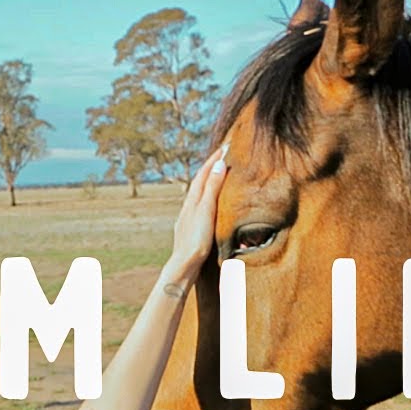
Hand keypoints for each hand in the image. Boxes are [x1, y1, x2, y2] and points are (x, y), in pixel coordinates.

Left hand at [169, 141, 228, 272]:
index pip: (205, 172)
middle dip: (211, 165)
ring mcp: (188, 216)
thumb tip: (219, 164)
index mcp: (193, 198)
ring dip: (209, 180)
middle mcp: (188, 204)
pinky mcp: (189, 227)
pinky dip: (206, 195)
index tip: (226, 145)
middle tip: (223, 153)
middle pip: (200, 180)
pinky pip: (198, 204)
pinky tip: (208, 202)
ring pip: (198, 192)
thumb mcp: (206, 210)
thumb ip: (212, 188)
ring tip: (218, 172)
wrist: (184, 264)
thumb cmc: (196, 239)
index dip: (215, 158)